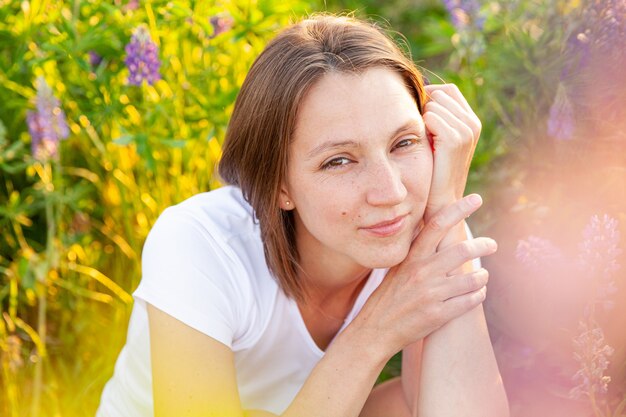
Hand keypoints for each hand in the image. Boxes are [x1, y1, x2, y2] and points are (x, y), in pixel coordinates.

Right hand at [350, 195, 496, 356]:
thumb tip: (432, 227)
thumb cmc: (388, 296)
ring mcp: (431, 294)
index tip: (476, 198)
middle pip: (462, 250)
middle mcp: (422, 272)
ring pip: (472, 278)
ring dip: (482, 275)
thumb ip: (415, 250)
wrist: (376, 330)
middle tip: (492, 244)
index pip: (437, 224)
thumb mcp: (397, 268)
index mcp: (411, 257)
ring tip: (482, 275)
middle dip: (484, 245)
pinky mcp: (438, 315)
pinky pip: (471, 301)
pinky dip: (479, 294)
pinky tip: (477, 293)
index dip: (459, 209)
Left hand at [423, 84, 480, 221]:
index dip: (429, 96)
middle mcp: (472, 124)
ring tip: (422, 140)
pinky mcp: (455, 140)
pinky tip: (422, 142)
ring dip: (421, 119)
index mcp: (471, 121)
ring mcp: (465, 131)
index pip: (448, 91)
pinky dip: (422, 127)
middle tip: (419, 131)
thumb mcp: (438, 138)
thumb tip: (420, 91)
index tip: (416, 113)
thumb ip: (436, 116)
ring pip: (433, 105)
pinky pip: (430, 117)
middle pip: (439, 95)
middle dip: (424, 107)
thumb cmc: (434, 169)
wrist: (441, 200)